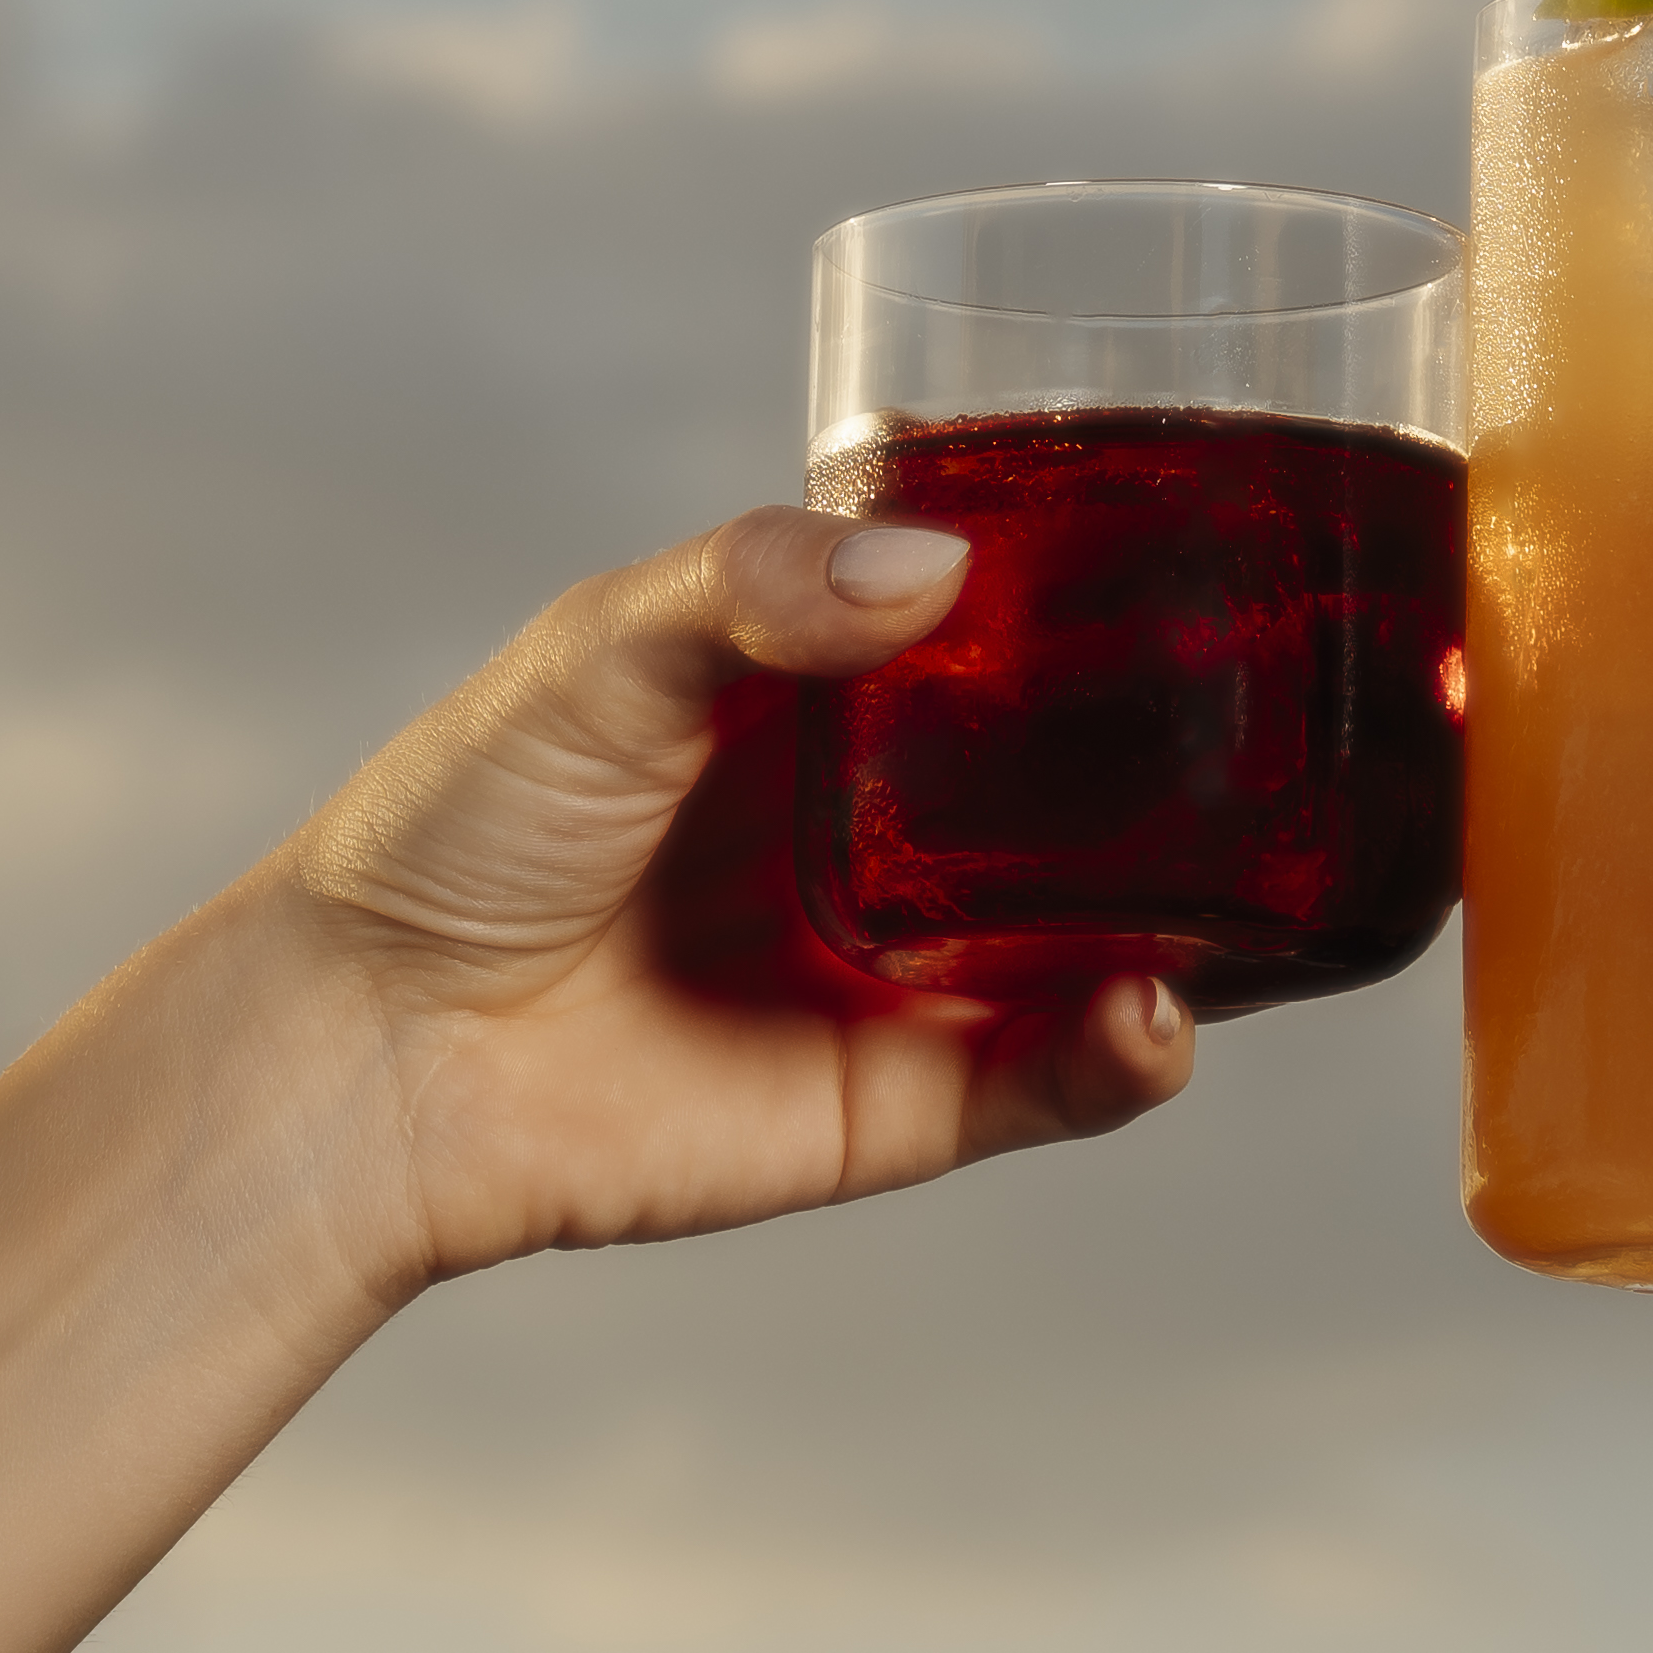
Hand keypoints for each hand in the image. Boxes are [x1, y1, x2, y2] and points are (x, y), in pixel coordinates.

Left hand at [286, 507, 1191, 1300]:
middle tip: (1282, 719)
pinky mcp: (900, 1100)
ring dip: (1199, 917)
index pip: (1005, 634)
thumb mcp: (600, 653)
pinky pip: (1052, 1081)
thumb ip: (752, 589)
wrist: (370, 1052)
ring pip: (1106, 936)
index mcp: (829, 697)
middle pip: (1087, 787)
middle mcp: (893, 829)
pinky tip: (1150, 1015)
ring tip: (1255, 881)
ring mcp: (910, 966)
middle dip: (1191, 761)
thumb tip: (936, 569)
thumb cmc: (454, 831)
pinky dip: (1126, 1055)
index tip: (1206, 551)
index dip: (1106, 601)